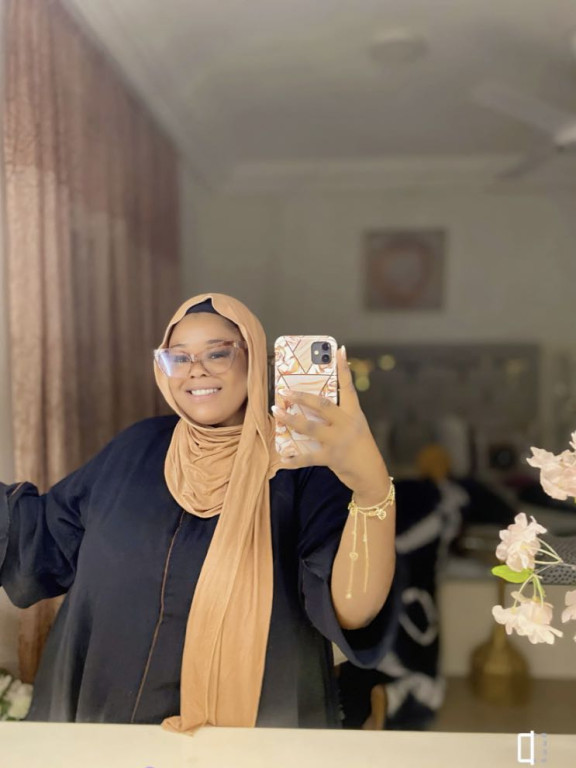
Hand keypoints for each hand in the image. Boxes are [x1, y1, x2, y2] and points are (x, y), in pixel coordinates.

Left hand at [273, 347, 389, 496]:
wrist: (371, 475)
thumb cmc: (360, 448)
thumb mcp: (356, 428)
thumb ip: (339, 417)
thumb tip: (313, 406)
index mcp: (354, 414)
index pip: (349, 387)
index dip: (343, 369)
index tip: (338, 350)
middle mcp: (347, 424)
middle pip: (322, 405)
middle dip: (301, 397)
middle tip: (284, 391)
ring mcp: (339, 441)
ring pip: (310, 427)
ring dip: (290, 419)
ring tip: (277, 412)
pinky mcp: (332, 457)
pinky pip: (308, 457)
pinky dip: (294, 458)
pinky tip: (283, 457)